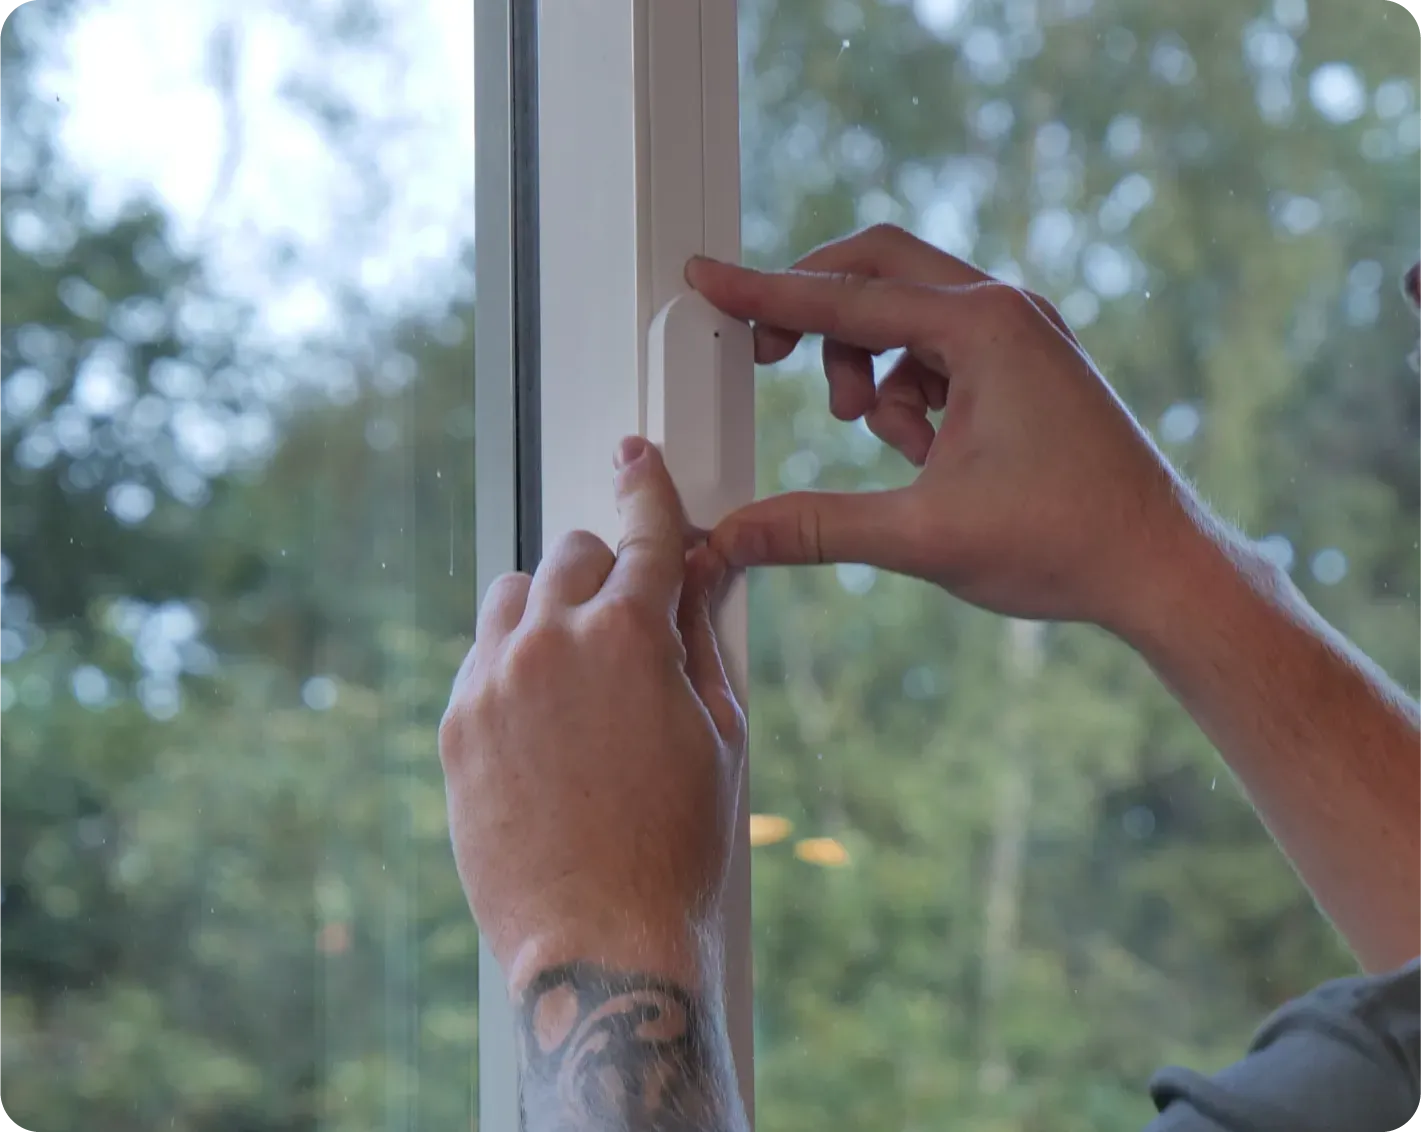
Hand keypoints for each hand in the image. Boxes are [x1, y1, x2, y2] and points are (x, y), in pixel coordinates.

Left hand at [439, 436, 744, 988]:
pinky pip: (481, 657)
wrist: (600, 939)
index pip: (643, 532)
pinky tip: (543, 719)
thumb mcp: (719, 732)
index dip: (647, 487)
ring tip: (579, 671)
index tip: (636, 457)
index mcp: (628, 636)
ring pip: (514, 594)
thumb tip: (696, 573)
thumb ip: (699, 635)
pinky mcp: (454, 727)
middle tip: (630, 616)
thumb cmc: (678, 844)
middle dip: (606, 568)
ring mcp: (491, 683)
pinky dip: (513, 661)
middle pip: (570, 551)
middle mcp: (549, 644)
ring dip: (551, 608)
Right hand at [687, 224, 1217, 634]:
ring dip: (870, 366)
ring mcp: (1024, 333)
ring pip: (907, 313)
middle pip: (877, 269)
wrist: (1163, 567)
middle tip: (769, 357)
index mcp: (984, 327)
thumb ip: (817, 527)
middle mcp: (1007, 310)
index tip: (709, 276)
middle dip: (816, 312)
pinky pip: (941, 349)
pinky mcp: (1028, 364)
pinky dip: (913, 391)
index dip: (764, 292)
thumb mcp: (923, 537)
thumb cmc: (1068, 542)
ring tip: (886, 440)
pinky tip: (927, 451)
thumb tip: (734, 536)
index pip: (844, 297)